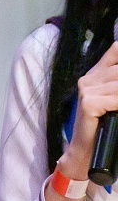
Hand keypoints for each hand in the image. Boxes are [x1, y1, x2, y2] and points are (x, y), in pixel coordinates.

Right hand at [62, 40, 117, 182]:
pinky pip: (114, 99)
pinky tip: (115, 113)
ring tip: (117, 107)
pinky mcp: (88, 103)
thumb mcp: (112, 99)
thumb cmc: (103, 125)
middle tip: (117, 100)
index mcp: (95, 74)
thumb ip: (115, 84)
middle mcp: (88, 79)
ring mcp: (86, 90)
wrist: (85, 150)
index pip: (116, 50)